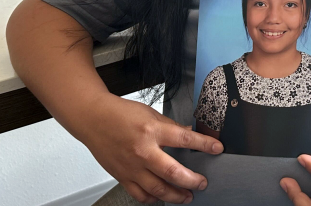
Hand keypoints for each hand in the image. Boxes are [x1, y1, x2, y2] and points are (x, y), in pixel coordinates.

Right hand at [79, 94, 222, 203]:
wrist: (93, 119)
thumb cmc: (119, 114)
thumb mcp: (150, 114)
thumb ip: (170, 126)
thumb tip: (189, 134)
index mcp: (152, 130)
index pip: (185, 139)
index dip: (204, 145)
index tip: (217, 149)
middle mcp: (143, 151)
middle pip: (173, 172)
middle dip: (193, 180)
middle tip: (202, 183)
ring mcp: (132, 167)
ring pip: (158, 189)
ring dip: (176, 195)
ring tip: (187, 196)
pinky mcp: (123, 177)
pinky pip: (141, 195)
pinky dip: (154, 199)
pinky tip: (162, 197)